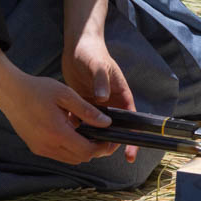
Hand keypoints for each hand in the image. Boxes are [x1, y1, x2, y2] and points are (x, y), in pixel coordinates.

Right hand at [0, 30, 116, 165]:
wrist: (9, 91)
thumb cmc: (37, 89)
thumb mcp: (66, 95)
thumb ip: (87, 110)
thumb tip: (107, 123)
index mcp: (57, 133)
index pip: (87, 151)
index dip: (102, 147)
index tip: (109, 138)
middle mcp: (47, 145)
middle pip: (80, 158)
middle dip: (94, 149)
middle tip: (102, 135)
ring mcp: (40, 148)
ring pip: (70, 159)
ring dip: (82, 150)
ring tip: (88, 132)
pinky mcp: (34, 147)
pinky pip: (58, 155)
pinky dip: (69, 148)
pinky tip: (72, 132)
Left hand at [63, 35, 137, 162]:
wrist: (78, 46)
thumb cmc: (92, 54)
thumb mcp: (98, 66)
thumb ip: (101, 81)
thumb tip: (103, 99)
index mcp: (122, 96)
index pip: (132, 122)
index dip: (132, 139)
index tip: (129, 154)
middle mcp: (112, 103)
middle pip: (116, 128)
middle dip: (111, 142)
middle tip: (100, 154)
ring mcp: (98, 104)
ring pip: (99, 126)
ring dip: (93, 137)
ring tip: (83, 149)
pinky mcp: (84, 103)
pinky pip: (83, 119)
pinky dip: (78, 127)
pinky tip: (68, 134)